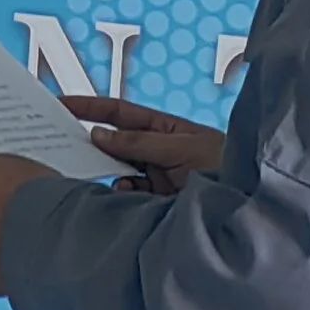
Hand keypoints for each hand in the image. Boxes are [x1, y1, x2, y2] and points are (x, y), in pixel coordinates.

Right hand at [64, 94, 224, 197]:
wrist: (249, 205)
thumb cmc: (227, 165)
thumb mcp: (182, 148)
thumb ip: (139, 143)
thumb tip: (98, 134)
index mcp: (162, 129)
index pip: (119, 113)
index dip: (90, 107)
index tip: (61, 104)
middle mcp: (156, 152)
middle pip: (114, 144)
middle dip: (92, 146)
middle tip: (64, 148)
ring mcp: (156, 178)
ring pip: (118, 174)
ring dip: (109, 176)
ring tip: (112, 180)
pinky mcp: (156, 203)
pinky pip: (128, 198)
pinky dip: (122, 197)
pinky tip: (126, 199)